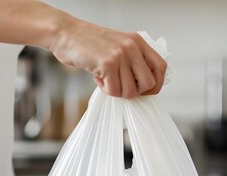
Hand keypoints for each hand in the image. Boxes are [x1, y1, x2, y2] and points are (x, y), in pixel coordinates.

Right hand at [50, 16, 166, 98]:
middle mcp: (133, 47)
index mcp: (138, 42)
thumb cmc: (89, 43)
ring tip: (106, 79)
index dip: (155, 84)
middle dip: (134, 92)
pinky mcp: (108, 63)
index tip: (143, 90)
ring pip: (130, 91)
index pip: (161, 68)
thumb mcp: (118, 46)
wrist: (66, 33)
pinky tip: (98, 77)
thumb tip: (143, 86)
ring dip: (116, 91)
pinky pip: (114, 90)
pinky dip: (105, 89)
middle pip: (148, 84)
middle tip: (120, 85)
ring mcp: (121, 54)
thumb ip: (132, 61)